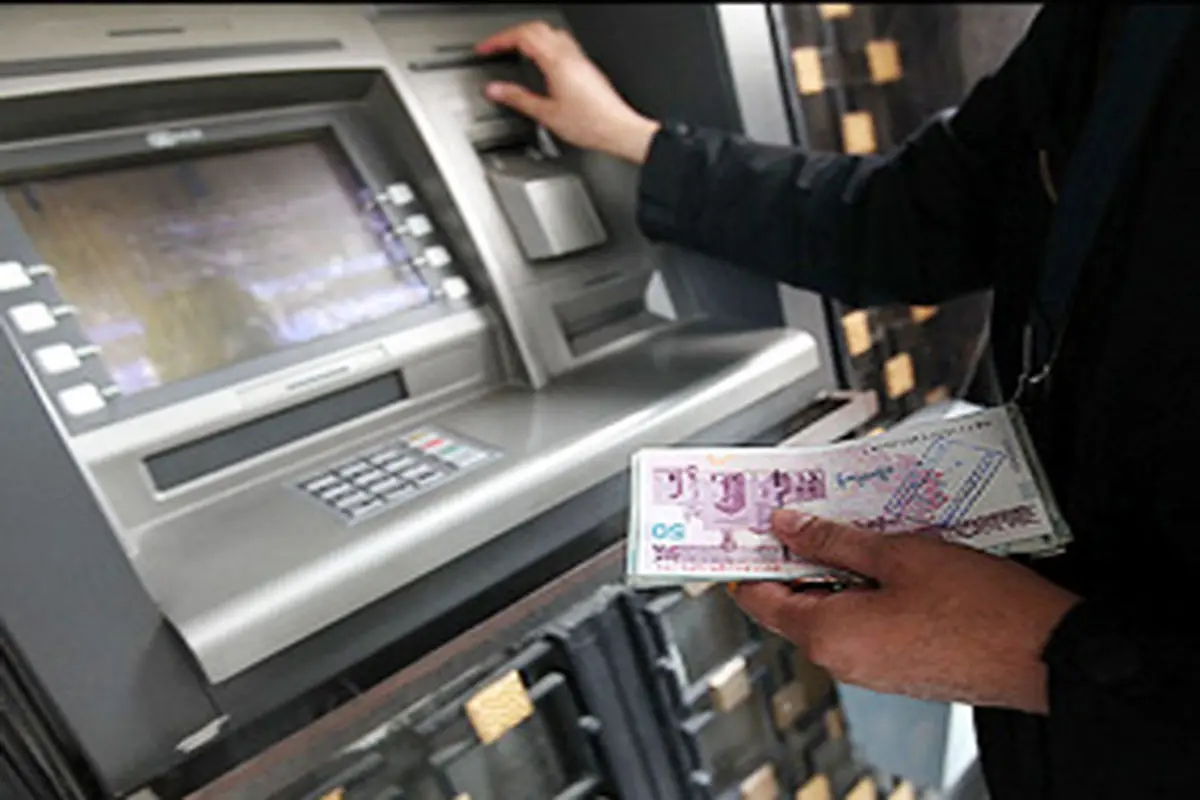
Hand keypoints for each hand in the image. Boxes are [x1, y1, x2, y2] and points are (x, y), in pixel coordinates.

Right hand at [475, 22, 660, 163]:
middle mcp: (570, 55)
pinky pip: (562, 43)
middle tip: (497, 46)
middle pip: (536, 28)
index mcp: (557, 62)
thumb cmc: (591, 124)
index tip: (486, 48)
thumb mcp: (546, 115)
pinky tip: (541, 60)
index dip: (499, 40)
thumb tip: (496, 90)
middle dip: (512, 34)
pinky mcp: (586, 67)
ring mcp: (580, 59)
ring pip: (551, 32)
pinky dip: (545, 44)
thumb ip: (518, 99)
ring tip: (515, 49)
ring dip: (529, 35)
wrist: (619, 130)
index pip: (523, 36)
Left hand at [733, 511, 1081, 713]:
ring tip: (858, 524)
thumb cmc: (981, 608)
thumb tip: (785, 527)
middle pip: (793, 601)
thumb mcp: (897, 554)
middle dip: (797, 555)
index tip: (750, 525)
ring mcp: (873, 669)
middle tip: (806, 509)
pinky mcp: (901, 667)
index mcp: (828, 635)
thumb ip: (831, 540)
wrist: (1047, 653)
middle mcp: (843, 660)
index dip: (751, 557)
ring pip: (833, 609)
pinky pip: (864, 623)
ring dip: (837, 568)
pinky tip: (888, 557)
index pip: (757, 597)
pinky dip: (866, 589)